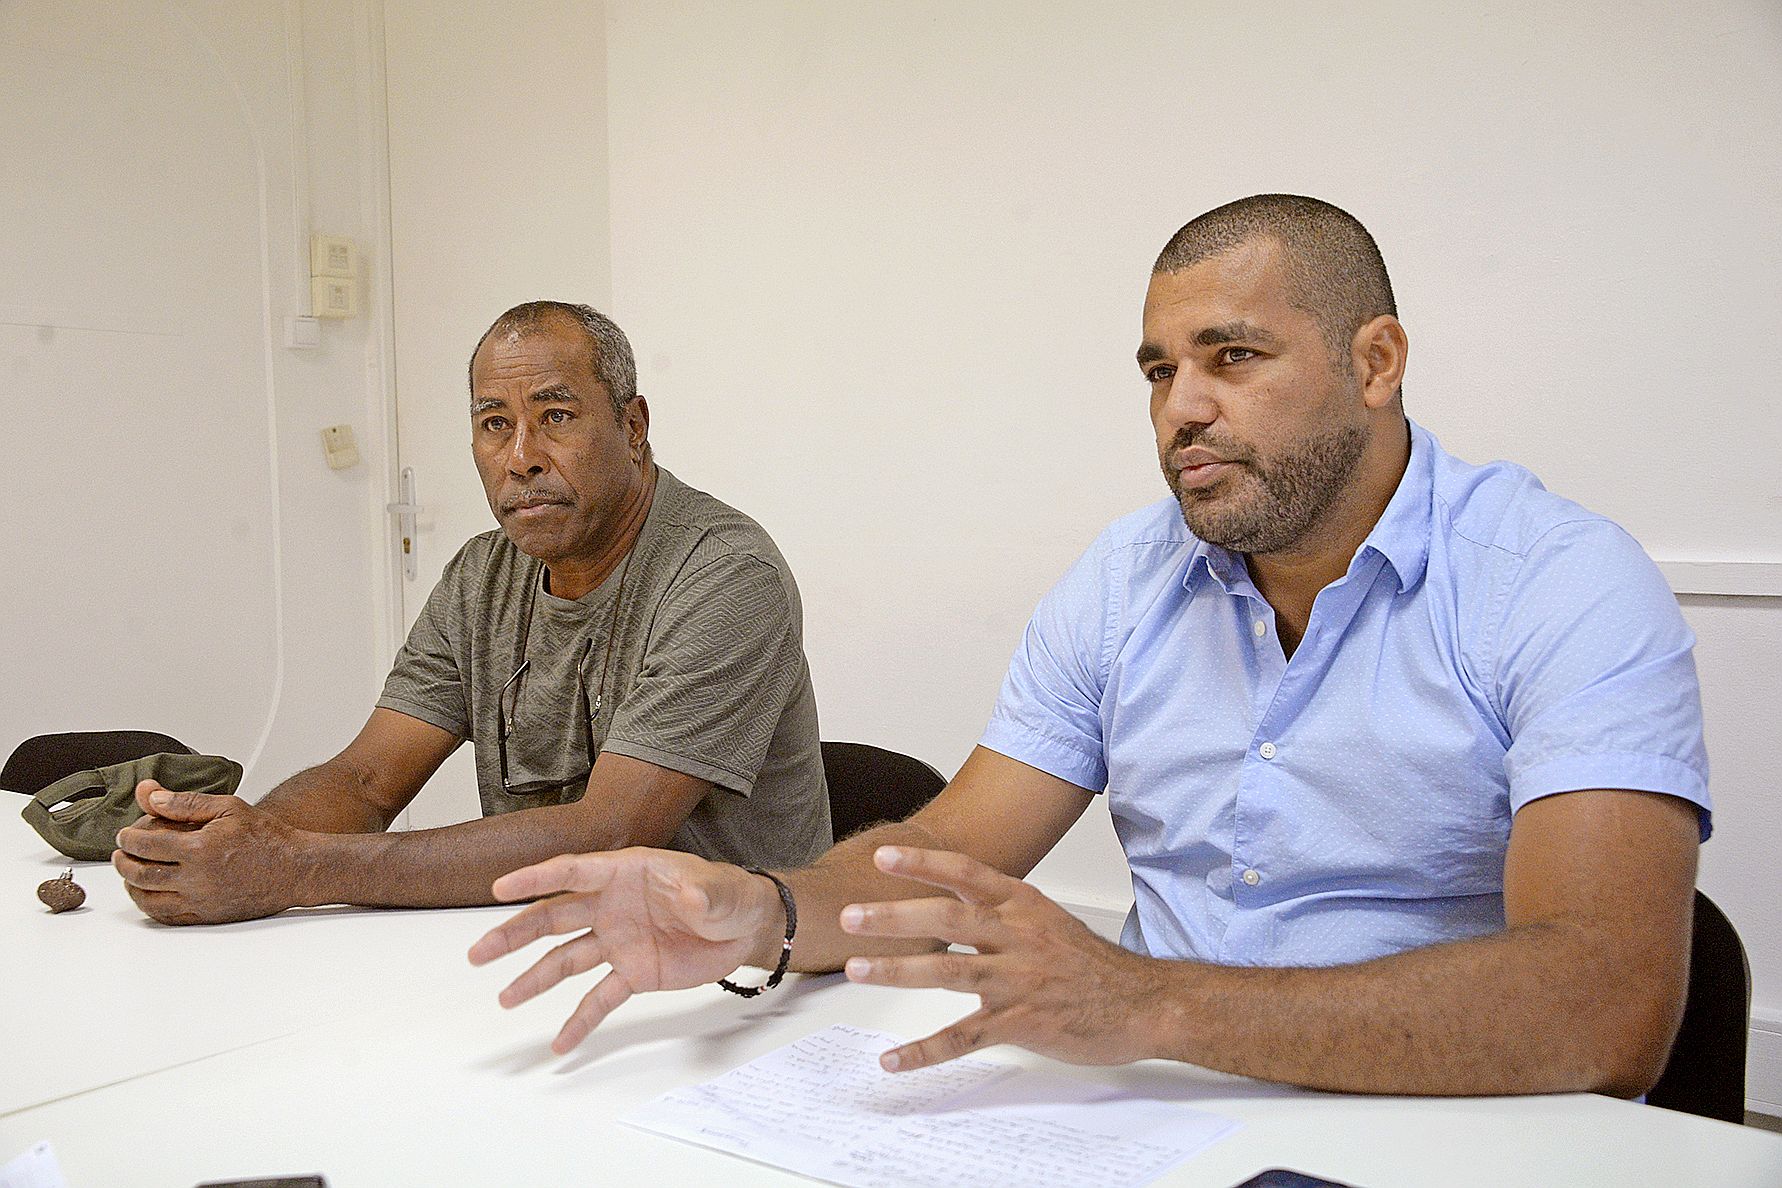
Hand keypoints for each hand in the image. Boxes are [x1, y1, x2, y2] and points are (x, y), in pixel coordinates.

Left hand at [112, 780, 305, 924]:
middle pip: (141, 874)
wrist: (294, 867)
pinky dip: (151, 907)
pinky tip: (150, 897)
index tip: (124, 835)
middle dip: (123, 863)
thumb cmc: (266, 837)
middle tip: (120, 855)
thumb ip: (186, 802)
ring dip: (131, 887)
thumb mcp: (228, 807)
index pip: (146, 845)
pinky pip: (169, 917)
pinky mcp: (208, 915)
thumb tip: (152, 797)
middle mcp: (197, 878)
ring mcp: (201, 900)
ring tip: (129, 875)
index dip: (127, 839)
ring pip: (150, 899)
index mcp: (199, 848)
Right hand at [468, 848, 783, 1053]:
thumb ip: (701, 893)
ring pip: (566, 959)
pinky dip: (580, 1021)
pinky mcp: (633, 973)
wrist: (746, 928)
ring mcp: (618, 941)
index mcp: (625, 874)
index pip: (574, 873)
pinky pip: (599, 998)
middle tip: (480, 953)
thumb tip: (690, 894)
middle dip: (515, 935)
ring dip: (534, 979)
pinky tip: (559, 1043)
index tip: (501, 888)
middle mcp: (612, 906)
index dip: (537, 878)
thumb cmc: (727, 895)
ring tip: (504, 999)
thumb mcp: (718, 890)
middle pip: (554, 918)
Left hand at [839, 846, 1163, 1072]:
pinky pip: (964, 1037)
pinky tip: (894, 1060)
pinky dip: (924, 1051)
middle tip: (851, 917)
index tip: (883, 857)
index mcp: (1023, 905)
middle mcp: (1017, 936)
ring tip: (857, 970)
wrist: (1142, 1004)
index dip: (923, 863)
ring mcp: (1018, 980)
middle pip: (947, 917)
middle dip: (894, 916)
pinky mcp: (1020, 1023)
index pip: (966, 873)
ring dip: (898, 970)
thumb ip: (1001, 908)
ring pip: (949, 972)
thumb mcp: (1047, 919)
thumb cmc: (1092, 964)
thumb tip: (953, 895)